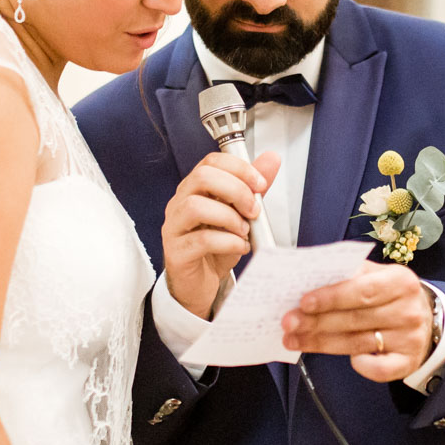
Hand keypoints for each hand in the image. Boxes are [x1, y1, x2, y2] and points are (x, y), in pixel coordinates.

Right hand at [160, 151, 281, 319]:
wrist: (201, 285)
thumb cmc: (216, 249)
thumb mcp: (240, 215)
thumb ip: (253, 188)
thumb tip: (270, 159)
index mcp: (194, 190)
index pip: (211, 162)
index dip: (239, 168)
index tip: (260, 184)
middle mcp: (179, 204)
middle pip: (202, 177)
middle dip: (236, 190)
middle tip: (254, 210)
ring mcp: (174, 228)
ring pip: (195, 206)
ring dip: (229, 217)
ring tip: (243, 230)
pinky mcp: (176, 253)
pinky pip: (200, 240)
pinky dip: (227, 242)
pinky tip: (239, 247)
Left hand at [283, 264, 434, 381]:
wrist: (424, 319)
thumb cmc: (390, 295)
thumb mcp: (377, 276)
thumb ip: (349, 275)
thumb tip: (309, 278)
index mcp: (401, 281)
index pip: (362, 290)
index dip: (331, 297)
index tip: (303, 302)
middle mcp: (408, 310)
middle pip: (355, 318)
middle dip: (317, 321)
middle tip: (288, 323)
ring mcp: (410, 339)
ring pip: (358, 343)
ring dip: (321, 343)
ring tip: (293, 340)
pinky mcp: (408, 362)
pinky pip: (379, 369)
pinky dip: (361, 365)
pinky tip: (347, 360)